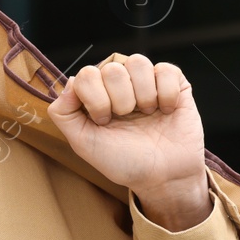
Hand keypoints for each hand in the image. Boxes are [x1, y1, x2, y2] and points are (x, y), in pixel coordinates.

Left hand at [48, 56, 212, 229]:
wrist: (163, 177)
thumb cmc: (124, 162)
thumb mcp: (84, 143)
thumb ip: (64, 113)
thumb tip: (69, 81)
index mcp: (97, 94)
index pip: (87, 75)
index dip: (95, 100)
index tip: (104, 121)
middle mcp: (121, 84)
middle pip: (112, 69)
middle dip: (120, 101)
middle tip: (127, 119)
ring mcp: (147, 81)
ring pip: (138, 62)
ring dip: (143, 95)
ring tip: (147, 115)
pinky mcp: (175, 83)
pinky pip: (166, 70)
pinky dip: (165, 94)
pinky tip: (165, 111)